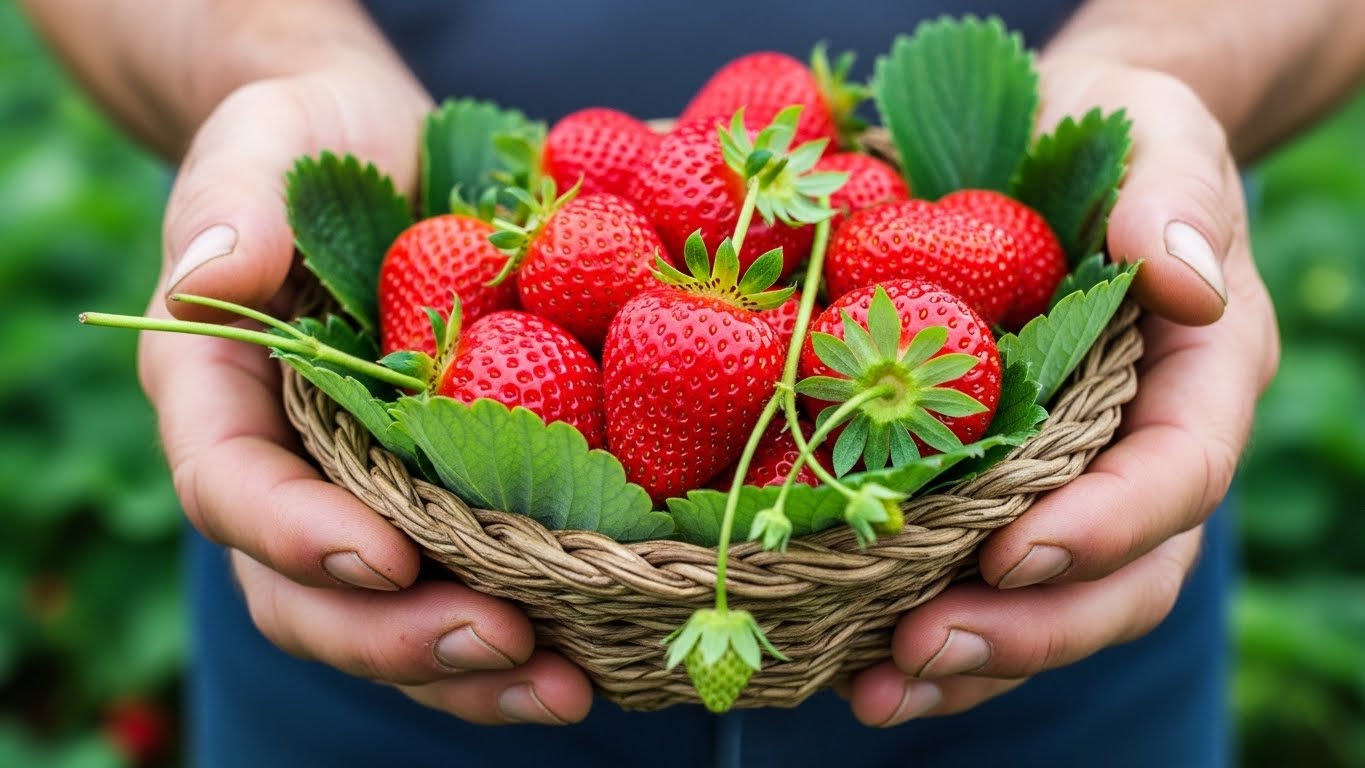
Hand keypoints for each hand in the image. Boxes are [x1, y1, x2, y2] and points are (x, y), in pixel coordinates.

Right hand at [137, 63, 593, 724]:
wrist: (382, 153)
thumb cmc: (311, 139)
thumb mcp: (265, 144)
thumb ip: (233, 209)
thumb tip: (206, 284)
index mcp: (218, 396)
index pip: (228, 487)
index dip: (294, 535)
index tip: (382, 554)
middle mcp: (283, 469)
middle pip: (307, 594)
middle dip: (396, 635)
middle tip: (497, 641)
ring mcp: (363, 493)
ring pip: (388, 618)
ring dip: (468, 668)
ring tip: (564, 686)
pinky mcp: (441, 495)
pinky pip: (464, 583)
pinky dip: (521, 628)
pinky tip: (593, 651)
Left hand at [846, 56, 1280, 725]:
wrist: (1051, 147)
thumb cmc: (1107, 132)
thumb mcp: (1152, 132)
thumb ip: (1172, 195)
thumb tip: (1183, 280)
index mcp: (1201, 374)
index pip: (1179, 472)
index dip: (1108, 525)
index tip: (1014, 548)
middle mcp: (1146, 449)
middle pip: (1124, 577)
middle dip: (1030, 626)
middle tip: (925, 648)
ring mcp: (1078, 481)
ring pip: (1054, 604)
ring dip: (972, 661)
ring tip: (879, 688)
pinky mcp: (1006, 489)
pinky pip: (986, 583)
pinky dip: (932, 630)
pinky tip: (856, 659)